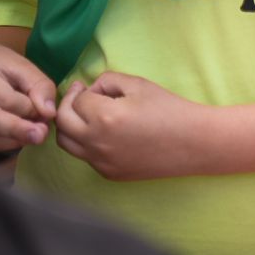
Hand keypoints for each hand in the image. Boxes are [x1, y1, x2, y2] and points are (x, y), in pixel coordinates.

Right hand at [0, 41, 56, 150]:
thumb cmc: (2, 66)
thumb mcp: (24, 67)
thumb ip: (40, 86)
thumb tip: (48, 113)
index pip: (4, 99)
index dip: (28, 109)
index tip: (47, 113)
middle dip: (18, 130)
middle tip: (41, 135)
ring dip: (11, 141)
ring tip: (33, 136)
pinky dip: (1, 145)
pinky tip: (17, 138)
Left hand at [54, 71, 212, 180]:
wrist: (192, 142)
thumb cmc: (169, 109)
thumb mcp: (139, 84)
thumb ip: (108, 80)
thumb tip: (91, 90)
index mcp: (104, 117)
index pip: (77, 101)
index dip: (83, 90)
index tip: (92, 87)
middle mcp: (96, 142)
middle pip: (62, 123)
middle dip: (66, 105)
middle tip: (77, 96)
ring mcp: (100, 162)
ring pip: (66, 144)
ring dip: (69, 127)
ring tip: (84, 115)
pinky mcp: (108, 173)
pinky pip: (85, 156)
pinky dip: (87, 143)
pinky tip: (105, 133)